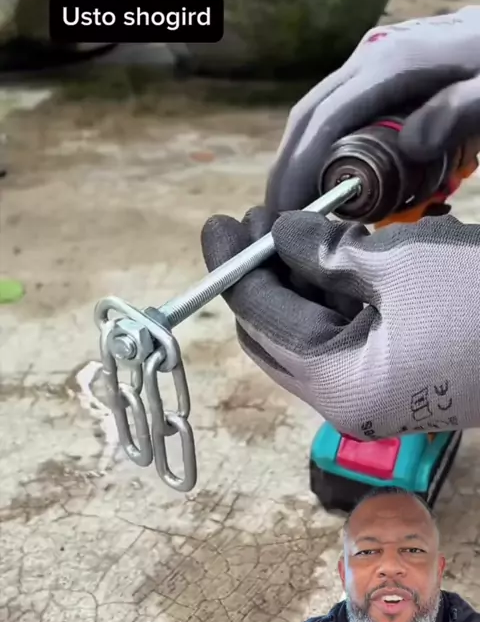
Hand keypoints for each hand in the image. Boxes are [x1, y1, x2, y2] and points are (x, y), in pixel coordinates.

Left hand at [201, 206, 479, 438]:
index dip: (235, 268)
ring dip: (300, 281)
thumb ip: (323, 252)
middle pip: (279, 333)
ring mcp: (376, 394)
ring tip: (298, 226)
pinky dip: (336, 295)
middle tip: (256, 221)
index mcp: (340, 383)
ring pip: (313, 332)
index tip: (218, 222)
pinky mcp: (399, 380)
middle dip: (263, 275)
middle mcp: (349, 401)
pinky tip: (338, 251)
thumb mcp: (396, 264)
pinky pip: (348, 335)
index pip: (262, 320)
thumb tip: (278, 235)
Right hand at [265, 6, 479, 215]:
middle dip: (287, 169)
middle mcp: (372, 56)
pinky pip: (341, 110)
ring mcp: (374, 61)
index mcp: (391, 62)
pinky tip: (334, 178)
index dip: (298, 169)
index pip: (324, 120)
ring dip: (304, 159)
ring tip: (300, 205)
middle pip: (309, 115)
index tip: (285, 213)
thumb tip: (411, 146)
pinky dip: (327, 147)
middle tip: (278, 219)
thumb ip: (458, 112)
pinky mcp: (382, 70)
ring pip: (320, 112)